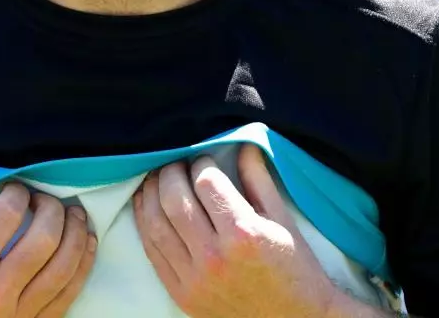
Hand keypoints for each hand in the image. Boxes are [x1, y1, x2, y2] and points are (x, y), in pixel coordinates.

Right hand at [0, 182, 97, 317]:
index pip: (6, 217)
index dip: (16, 193)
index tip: (15, 189)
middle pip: (44, 239)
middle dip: (51, 208)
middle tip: (44, 198)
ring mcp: (18, 315)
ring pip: (64, 267)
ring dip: (76, 233)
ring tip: (75, 213)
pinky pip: (69, 294)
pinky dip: (84, 264)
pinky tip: (87, 243)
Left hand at [132, 144, 342, 317]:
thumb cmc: (294, 268)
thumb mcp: (283, 219)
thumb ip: (259, 178)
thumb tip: (242, 142)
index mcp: (243, 233)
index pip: (206, 182)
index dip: (201, 163)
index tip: (203, 159)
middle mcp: (215, 256)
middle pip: (174, 200)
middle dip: (170, 173)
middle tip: (175, 163)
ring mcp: (195, 279)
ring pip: (155, 225)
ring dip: (150, 195)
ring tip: (155, 179)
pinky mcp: (182, 295)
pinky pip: (152, 253)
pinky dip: (144, 225)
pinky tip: (146, 207)